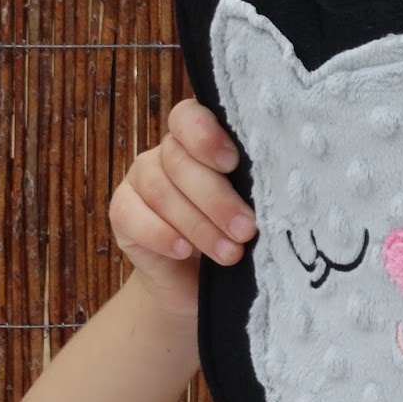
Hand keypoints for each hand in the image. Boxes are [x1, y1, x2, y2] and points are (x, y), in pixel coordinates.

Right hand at [109, 99, 256, 319]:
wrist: (194, 283)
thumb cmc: (230, 237)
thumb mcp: (246, 211)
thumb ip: (252, 192)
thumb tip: (280, 193)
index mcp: (199, 142)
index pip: (189, 118)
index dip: (206, 137)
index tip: (233, 164)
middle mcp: (166, 155)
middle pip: (180, 161)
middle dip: (217, 199)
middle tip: (246, 230)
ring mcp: (140, 180)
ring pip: (161, 190)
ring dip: (198, 225)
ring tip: (230, 254)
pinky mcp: (122, 212)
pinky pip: (133, 216)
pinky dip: (161, 234)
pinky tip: (183, 251)